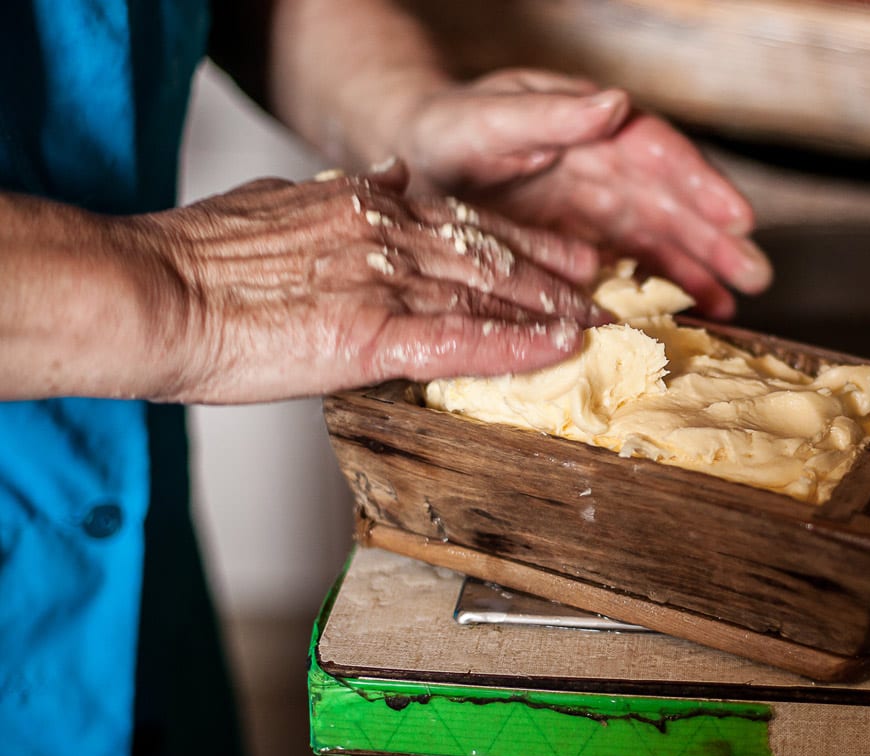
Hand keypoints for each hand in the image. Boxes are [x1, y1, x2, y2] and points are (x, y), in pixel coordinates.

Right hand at [130, 163, 606, 403]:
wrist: (152, 292)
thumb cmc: (198, 258)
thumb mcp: (277, 201)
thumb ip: (339, 196)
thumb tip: (387, 178)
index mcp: (361, 204)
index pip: (460, 219)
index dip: (518, 239)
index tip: (556, 251)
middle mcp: (384, 236)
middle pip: (489, 253)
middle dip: (553, 272)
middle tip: (601, 285)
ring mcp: (383, 282)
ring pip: (489, 292)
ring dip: (551, 310)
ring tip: (598, 323)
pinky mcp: (372, 334)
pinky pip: (463, 339)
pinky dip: (516, 344)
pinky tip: (558, 347)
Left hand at [392, 69, 769, 318]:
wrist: (416, 160)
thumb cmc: (448, 129)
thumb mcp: (489, 118)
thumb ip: (550, 115)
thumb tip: (616, 102)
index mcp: (591, 126)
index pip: (657, 154)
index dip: (701, 185)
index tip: (738, 216)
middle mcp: (607, 165)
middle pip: (673, 202)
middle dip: (716, 238)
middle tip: (756, 274)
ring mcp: (599, 205)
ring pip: (662, 237)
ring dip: (702, 268)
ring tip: (738, 302)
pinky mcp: (586, 239)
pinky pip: (635, 263)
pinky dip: (667, 285)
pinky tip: (699, 309)